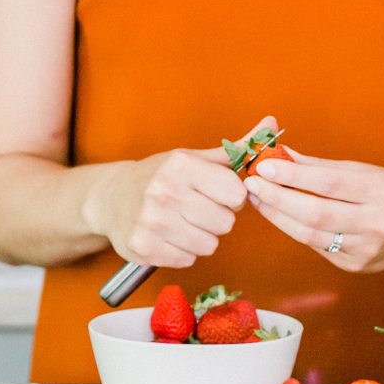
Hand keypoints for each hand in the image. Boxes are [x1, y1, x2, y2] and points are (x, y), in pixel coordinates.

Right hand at [82, 116, 275, 267]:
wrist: (110, 198)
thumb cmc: (160, 176)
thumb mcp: (194, 158)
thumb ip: (236, 148)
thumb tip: (273, 124)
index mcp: (181, 166)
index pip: (237, 194)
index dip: (231, 196)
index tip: (215, 192)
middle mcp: (165, 192)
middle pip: (225, 222)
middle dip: (216, 217)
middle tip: (196, 208)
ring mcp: (152, 223)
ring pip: (209, 245)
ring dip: (201, 236)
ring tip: (182, 221)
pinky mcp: (145, 249)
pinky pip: (189, 259)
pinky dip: (183, 251)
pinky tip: (169, 235)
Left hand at [243, 147, 383, 272]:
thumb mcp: (364, 170)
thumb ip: (320, 166)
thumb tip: (280, 155)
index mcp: (381, 191)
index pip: (328, 183)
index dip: (292, 175)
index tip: (264, 166)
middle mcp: (376, 223)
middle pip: (316, 213)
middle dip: (277, 198)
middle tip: (252, 184)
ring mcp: (366, 250)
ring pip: (311, 235)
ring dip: (278, 216)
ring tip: (258, 200)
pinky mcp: (356, 267)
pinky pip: (317, 248)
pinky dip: (295, 230)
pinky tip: (280, 216)